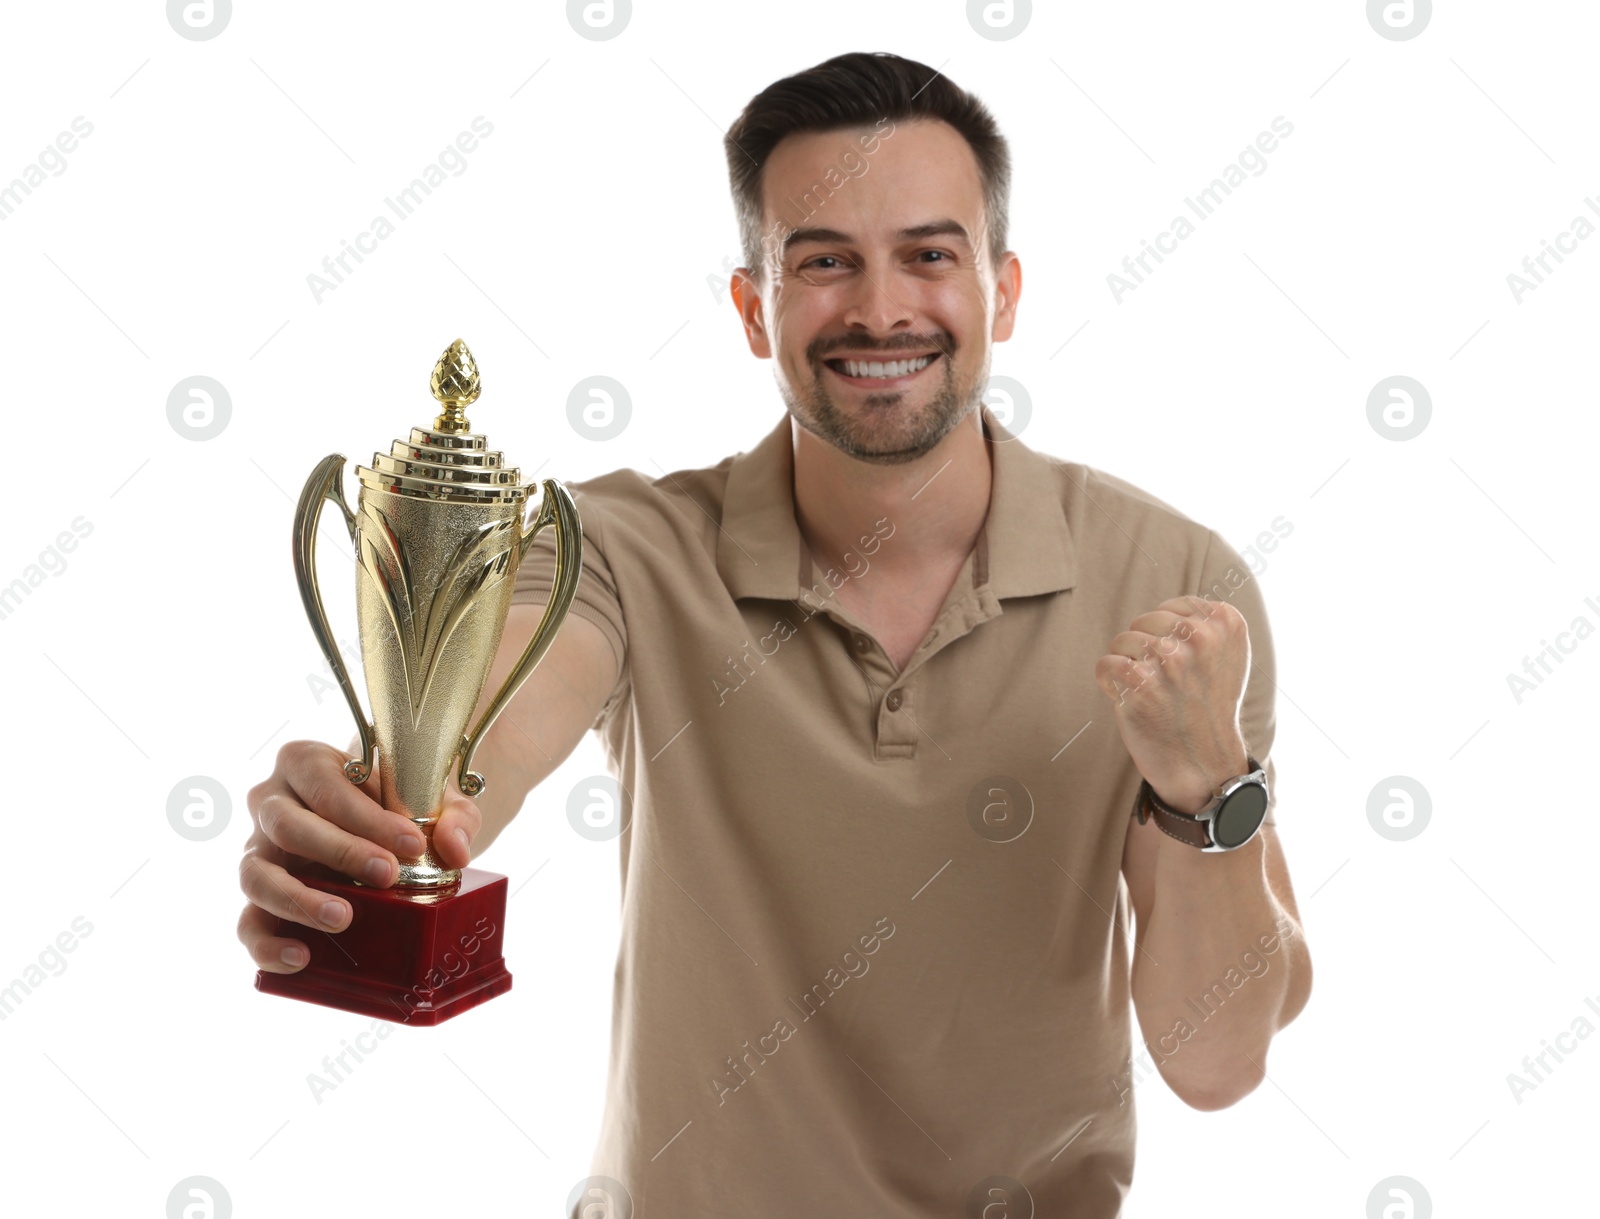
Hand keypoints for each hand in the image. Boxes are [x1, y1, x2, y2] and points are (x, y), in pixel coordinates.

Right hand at [237, 740, 482, 973]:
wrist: (383, 825)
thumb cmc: (402, 803)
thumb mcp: (435, 798)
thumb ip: (453, 815)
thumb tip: (455, 849)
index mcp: (305, 762)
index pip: (327, 787)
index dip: (368, 818)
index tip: (412, 844)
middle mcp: (270, 802)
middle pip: (287, 826)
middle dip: (340, 852)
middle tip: (387, 875)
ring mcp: (258, 852)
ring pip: (256, 875)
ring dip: (298, 900)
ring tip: (343, 918)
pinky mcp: (256, 897)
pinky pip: (247, 923)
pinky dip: (268, 945)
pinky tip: (303, 958)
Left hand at [1094, 595, 1250, 813]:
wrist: (1205, 765)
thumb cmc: (1209, 709)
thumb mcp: (1226, 656)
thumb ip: (1204, 624)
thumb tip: (1169, 607)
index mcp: (1226, 622)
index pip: (1172, 607)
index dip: (1168, 638)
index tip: (1186, 669)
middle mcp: (1200, 636)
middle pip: (1144, 621)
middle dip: (1145, 651)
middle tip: (1167, 685)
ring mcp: (1170, 658)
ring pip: (1122, 641)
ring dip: (1127, 668)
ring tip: (1152, 694)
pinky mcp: (1140, 681)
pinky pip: (1105, 664)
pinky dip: (1110, 685)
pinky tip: (1133, 702)